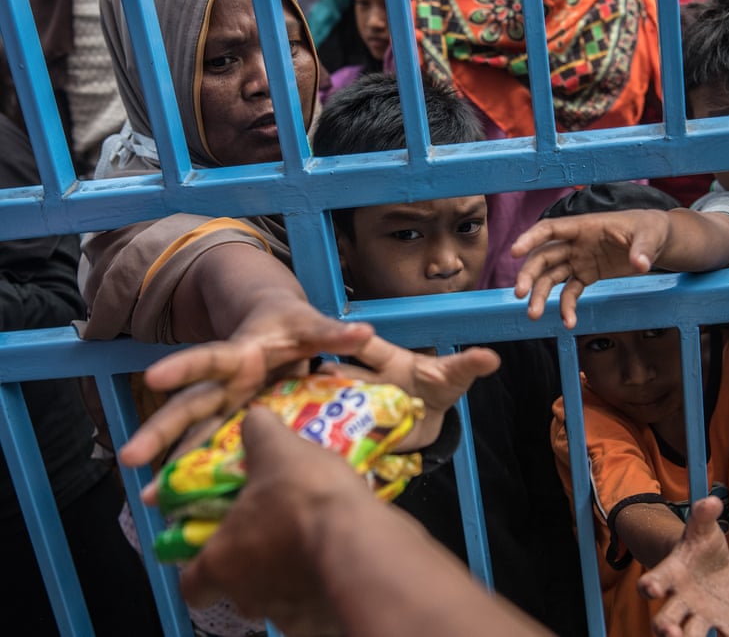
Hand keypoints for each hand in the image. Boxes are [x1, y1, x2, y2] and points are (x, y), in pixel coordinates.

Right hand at [120, 295, 499, 489]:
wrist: (365, 379)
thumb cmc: (389, 370)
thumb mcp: (423, 373)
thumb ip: (453, 368)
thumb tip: (493, 360)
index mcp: (308, 340)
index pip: (299, 335)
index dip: (288, 343)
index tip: (269, 350)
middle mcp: (267, 362)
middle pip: (220, 369)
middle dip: (183, 386)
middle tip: (149, 397)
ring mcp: (248, 393)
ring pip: (198, 411)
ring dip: (166, 436)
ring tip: (134, 468)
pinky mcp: (242, 424)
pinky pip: (206, 443)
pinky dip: (182, 466)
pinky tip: (157, 495)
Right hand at [121, 297, 374, 474]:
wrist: (277, 326)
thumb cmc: (292, 324)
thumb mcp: (310, 325)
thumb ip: (333, 333)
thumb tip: (364, 333)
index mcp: (239, 353)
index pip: (208, 358)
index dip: (183, 367)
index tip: (153, 377)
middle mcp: (225, 383)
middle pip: (188, 406)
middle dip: (160, 431)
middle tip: (130, 457)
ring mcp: (227, 405)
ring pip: (194, 436)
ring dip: (173, 464)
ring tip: (150, 499)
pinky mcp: (235, 423)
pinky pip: (214, 450)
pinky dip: (201, 473)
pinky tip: (183, 502)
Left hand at [181, 408, 552, 636]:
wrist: (362, 543)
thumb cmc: (306, 499)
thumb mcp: (279, 449)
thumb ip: (259, 432)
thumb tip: (252, 416)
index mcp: (220, 562)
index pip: (191, 583)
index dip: (201, 564)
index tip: (219, 543)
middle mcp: (246, 597)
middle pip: (238, 588)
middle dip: (254, 563)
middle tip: (276, 528)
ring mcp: (286, 615)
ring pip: (278, 597)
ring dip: (290, 573)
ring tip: (315, 537)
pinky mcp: (323, 623)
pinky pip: (315, 605)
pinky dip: (323, 584)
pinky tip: (340, 554)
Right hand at [318, 337, 499, 451]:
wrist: (428, 419)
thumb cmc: (438, 386)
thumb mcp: (454, 376)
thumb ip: (469, 365)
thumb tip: (493, 358)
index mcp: (387, 360)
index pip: (366, 345)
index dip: (355, 338)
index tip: (344, 335)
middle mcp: (365, 378)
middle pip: (337, 373)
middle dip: (328, 377)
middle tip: (321, 381)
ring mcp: (355, 403)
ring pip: (330, 401)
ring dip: (322, 408)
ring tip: (315, 417)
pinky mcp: (353, 428)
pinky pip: (334, 430)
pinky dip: (326, 436)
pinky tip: (319, 443)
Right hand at [511, 210, 673, 327]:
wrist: (658, 241)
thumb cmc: (651, 229)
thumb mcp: (651, 235)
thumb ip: (643, 249)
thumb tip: (640, 264)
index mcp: (585, 226)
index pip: (551, 229)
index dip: (531, 238)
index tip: (515, 252)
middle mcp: (576, 243)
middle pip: (544, 257)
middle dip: (530, 275)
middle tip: (521, 294)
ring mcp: (579, 260)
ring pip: (551, 277)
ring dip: (540, 295)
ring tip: (534, 315)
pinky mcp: (586, 275)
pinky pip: (570, 292)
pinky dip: (567, 307)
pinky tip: (568, 322)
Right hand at [638, 497, 728, 636]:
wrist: (713, 567)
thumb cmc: (701, 547)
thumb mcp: (703, 530)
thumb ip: (703, 516)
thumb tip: (712, 501)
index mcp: (671, 575)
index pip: (654, 582)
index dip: (650, 586)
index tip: (650, 589)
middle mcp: (680, 600)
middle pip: (666, 618)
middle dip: (665, 628)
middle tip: (669, 632)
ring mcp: (699, 615)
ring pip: (691, 634)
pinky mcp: (721, 623)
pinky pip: (727, 636)